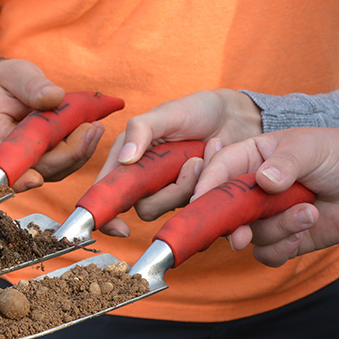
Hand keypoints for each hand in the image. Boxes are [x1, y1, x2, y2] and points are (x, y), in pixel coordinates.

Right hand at [0, 59, 105, 191]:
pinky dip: (83, 147)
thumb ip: (31, 85)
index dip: (16, 179)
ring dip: (81, 151)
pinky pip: (68, 160)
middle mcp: (11, 156)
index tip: (36, 179)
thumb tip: (54, 96)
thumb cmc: (6, 80)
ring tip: (97, 126)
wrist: (9, 87)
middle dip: (68, 154)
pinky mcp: (49, 158)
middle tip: (92, 128)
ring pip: (58, 169)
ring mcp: (31, 161)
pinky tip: (94, 127)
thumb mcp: (15, 74)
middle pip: (39, 169)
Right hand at [96, 89, 261, 235]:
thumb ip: (141, 130)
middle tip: (192, 162)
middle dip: (171, 190)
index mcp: (127, 158)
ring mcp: (170, 191)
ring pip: (172, 210)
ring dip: (191, 186)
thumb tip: (125, 159)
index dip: (105, 215)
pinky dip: (207, 191)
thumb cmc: (195, 110)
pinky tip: (213, 168)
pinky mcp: (193, 197)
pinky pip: (196, 210)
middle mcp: (145, 179)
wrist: (233, 118)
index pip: (106, 193)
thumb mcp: (166, 114)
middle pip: (144, 208)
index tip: (121, 228)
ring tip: (204, 158)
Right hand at [193, 127, 338, 266]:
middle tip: (241, 234)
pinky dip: (284, 247)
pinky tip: (306, 228)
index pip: (219, 170)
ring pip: (249, 235)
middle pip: (223, 211)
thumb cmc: (336, 154)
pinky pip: (267, 253)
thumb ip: (286, 162)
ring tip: (309, 212)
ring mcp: (264, 215)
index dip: (206, 186)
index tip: (201, 202)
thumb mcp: (310, 148)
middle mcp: (251, 189)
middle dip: (232, 224)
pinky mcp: (280, 237)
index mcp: (250, 158)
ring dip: (279, 229)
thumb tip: (264, 181)